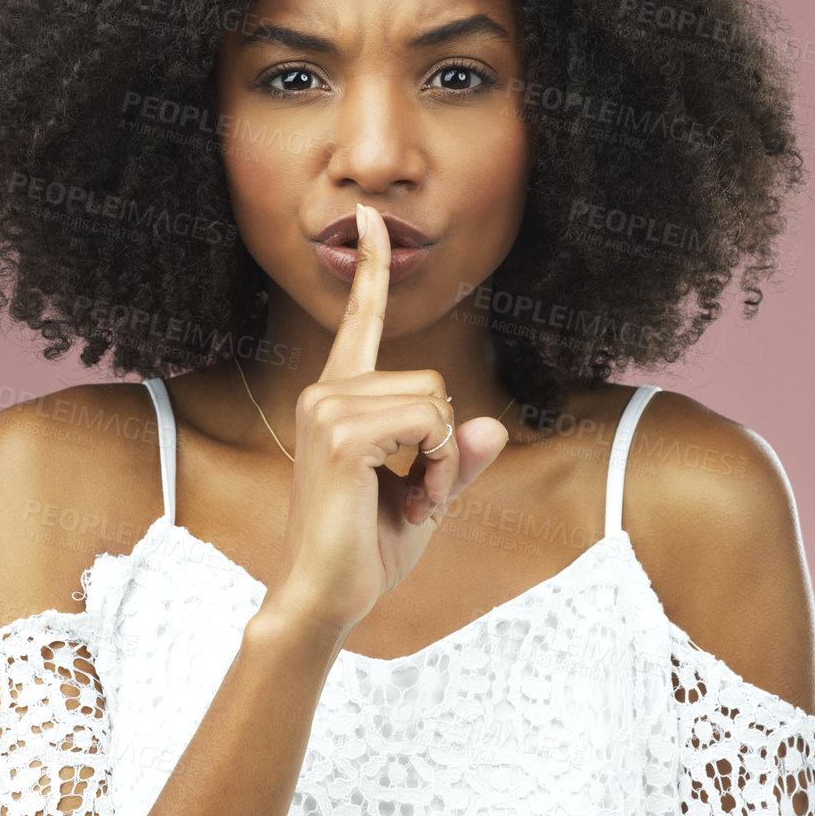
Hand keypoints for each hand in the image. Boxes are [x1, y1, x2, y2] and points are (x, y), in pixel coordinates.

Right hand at [261, 201, 511, 645]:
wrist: (325, 598)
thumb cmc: (365, 550)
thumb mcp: (428, 495)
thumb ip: (457, 457)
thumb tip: (489, 423)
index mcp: (338, 398)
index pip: (360, 322)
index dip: (371, 268)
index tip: (368, 217)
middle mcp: (325, 392)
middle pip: (433, 379)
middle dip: (445, 442)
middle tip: (418, 493)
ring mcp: (328, 408)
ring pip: (436, 400)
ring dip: (443, 458)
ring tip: (410, 499)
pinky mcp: (342, 434)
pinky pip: (431, 424)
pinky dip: (440, 466)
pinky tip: (411, 500)